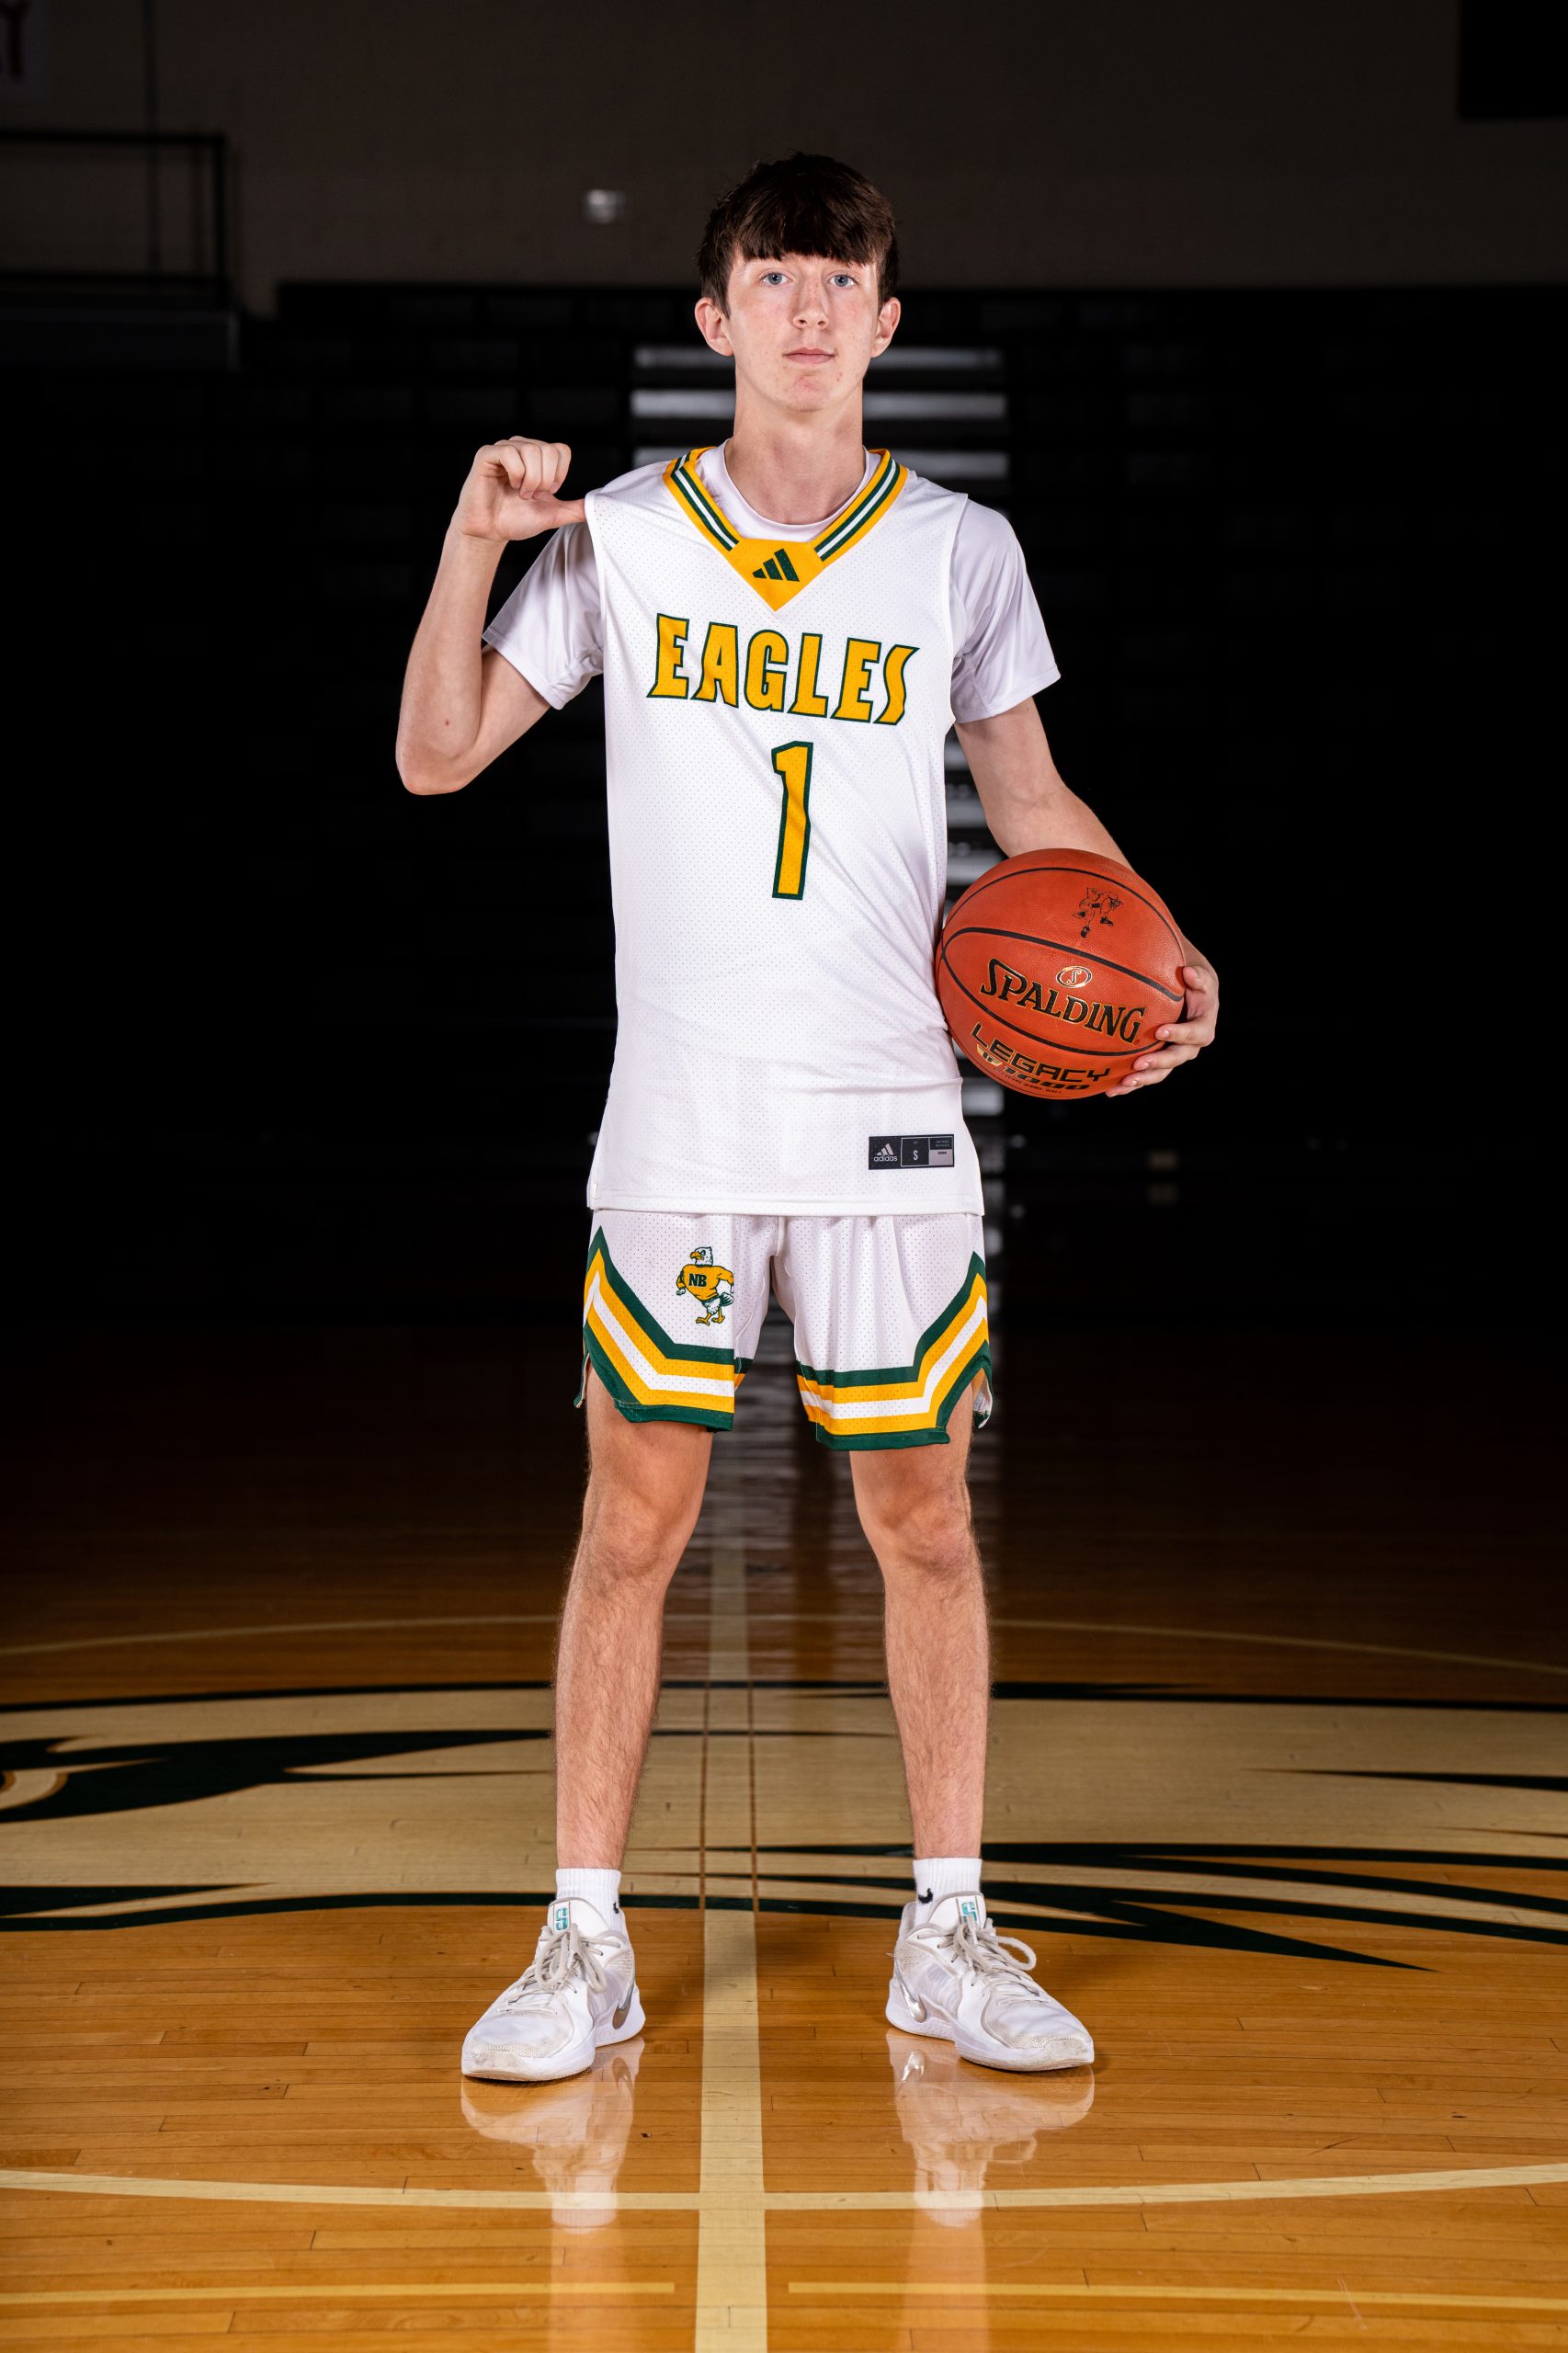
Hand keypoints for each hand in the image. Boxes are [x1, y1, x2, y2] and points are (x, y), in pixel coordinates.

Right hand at [452, 437, 586, 542]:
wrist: (490, 531)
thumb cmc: (515, 519)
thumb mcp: (552, 514)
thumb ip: (573, 509)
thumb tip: (597, 506)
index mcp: (538, 457)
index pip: (561, 450)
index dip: (559, 474)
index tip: (547, 492)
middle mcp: (522, 447)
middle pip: (548, 450)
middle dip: (545, 480)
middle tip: (532, 496)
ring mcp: (504, 449)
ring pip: (532, 450)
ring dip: (531, 479)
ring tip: (522, 494)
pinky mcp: (487, 455)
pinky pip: (510, 453)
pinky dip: (516, 474)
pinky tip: (510, 486)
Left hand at [1105, 937, 1217, 1095]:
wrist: (1186, 995)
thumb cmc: (1192, 983)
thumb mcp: (1201, 977)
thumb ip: (1198, 977)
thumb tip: (1188, 972)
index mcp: (1202, 1028)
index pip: (1194, 1034)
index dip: (1179, 1035)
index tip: (1160, 1031)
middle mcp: (1189, 1047)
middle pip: (1175, 1059)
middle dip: (1157, 1063)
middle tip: (1139, 1063)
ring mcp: (1172, 1056)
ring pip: (1159, 1073)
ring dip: (1142, 1079)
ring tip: (1123, 1081)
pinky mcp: (1157, 1062)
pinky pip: (1144, 1075)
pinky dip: (1129, 1085)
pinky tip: (1111, 1090)